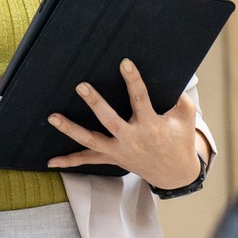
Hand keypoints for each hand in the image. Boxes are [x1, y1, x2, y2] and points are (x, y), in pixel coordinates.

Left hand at [46, 59, 201, 189]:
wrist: (174, 174)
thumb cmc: (180, 140)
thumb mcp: (186, 117)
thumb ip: (180, 98)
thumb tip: (171, 78)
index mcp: (151, 126)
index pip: (140, 99)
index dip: (133, 80)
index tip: (124, 63)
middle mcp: (132, 139)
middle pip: (110, 120)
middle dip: (95, 103)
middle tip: (81, 86)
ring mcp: (119, 151)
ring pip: (91, 140)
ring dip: (71, 129)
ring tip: (52, 117)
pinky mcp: (112, 158)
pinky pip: (88, 160)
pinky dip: (69, 161)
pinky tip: (50, 162)